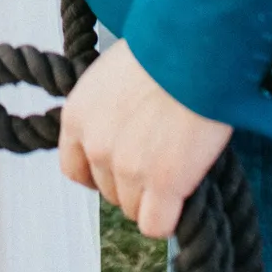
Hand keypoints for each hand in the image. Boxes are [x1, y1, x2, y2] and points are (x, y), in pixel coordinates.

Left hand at [58, 40, 232, 237]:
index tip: (124, 163)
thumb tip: (122, 134)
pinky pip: (156, 226)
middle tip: (162, 155)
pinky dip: (169, 218)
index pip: (74, 168)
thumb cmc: (165, 48)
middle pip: (108, 191)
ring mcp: (127, 167)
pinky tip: (184, 196)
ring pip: (133, 210)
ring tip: (178, 165)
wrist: (196, 46)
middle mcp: (95, 145)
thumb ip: (108, 110)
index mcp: (78, 115)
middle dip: (133, 181)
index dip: (100, 171)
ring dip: (154, 197)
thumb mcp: (116, 73)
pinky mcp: (162, 184)